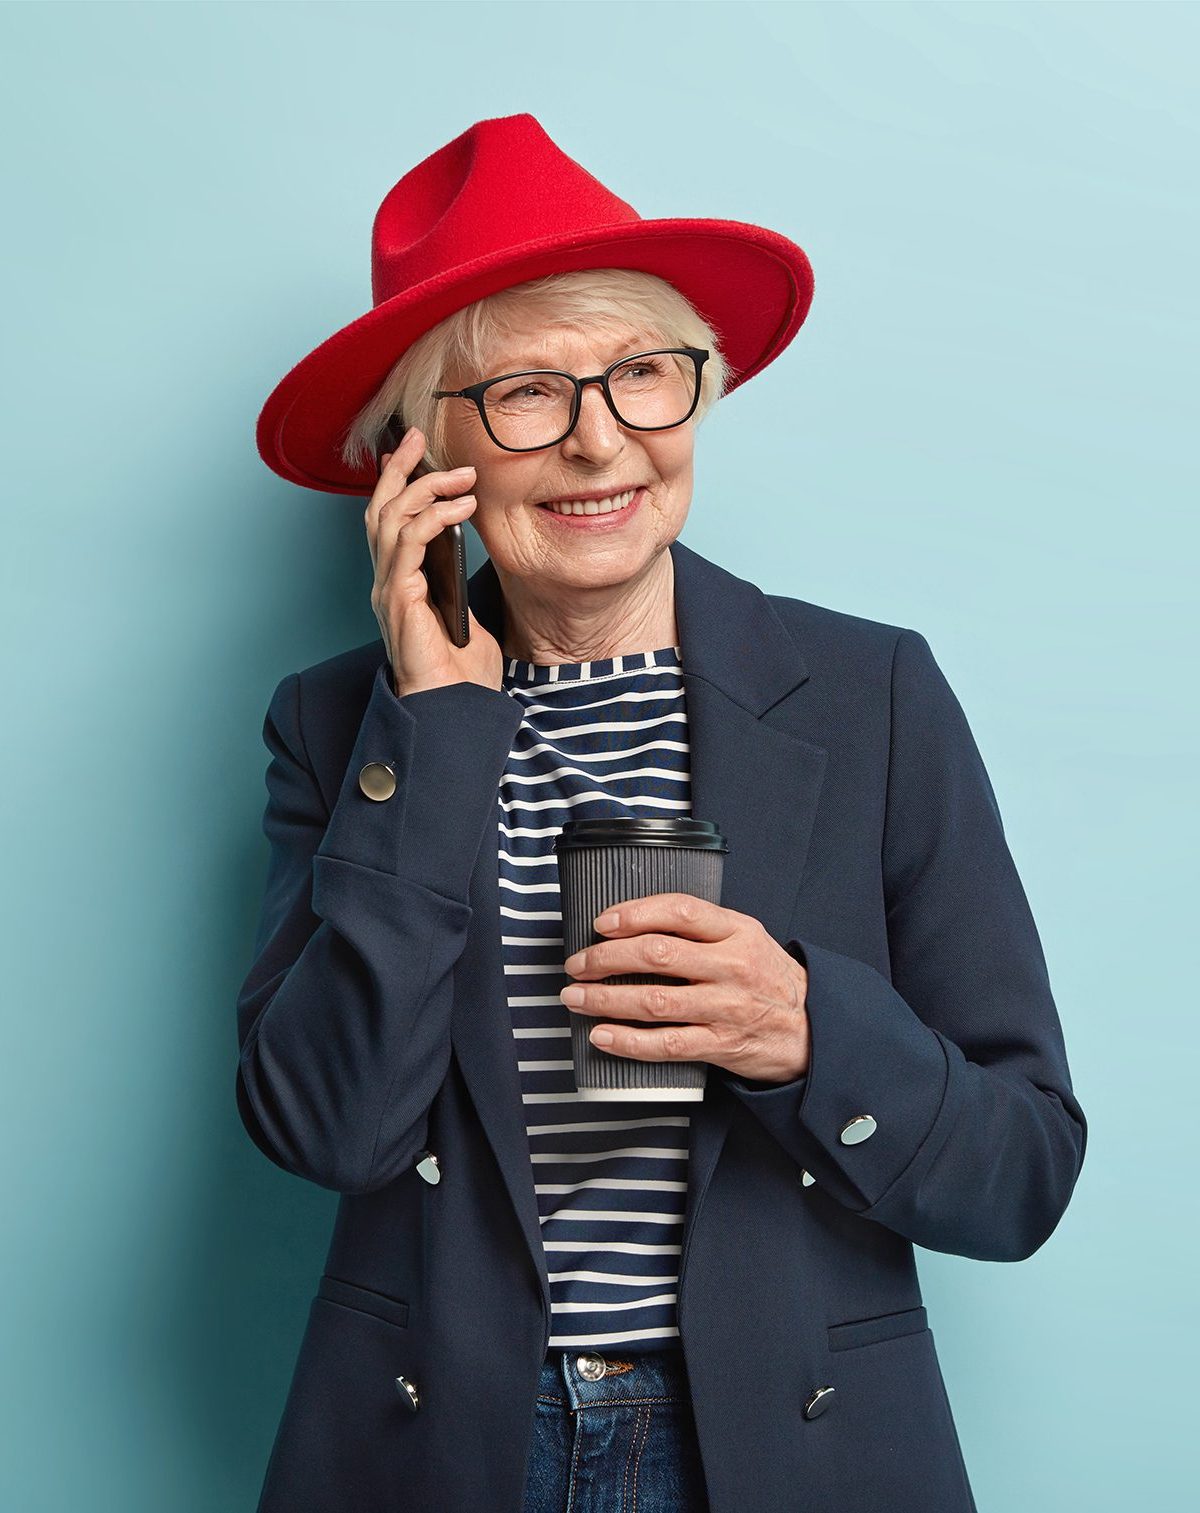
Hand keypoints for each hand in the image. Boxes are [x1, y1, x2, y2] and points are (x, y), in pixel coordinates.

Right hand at [367, 426, 502, 695]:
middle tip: (417, 436)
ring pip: (391, 518)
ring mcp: (388, 589)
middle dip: (398, 468)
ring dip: (425, 487)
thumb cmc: (461, 674)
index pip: (388, 521)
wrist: (452, 710)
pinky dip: (433, 516)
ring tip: (461, 476)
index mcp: (399, 583)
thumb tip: (467, 553)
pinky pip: (409, 542)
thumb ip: (458, 586)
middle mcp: (386, 582)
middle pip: (380, 508)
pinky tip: (461, 507)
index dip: (395, 481)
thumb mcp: (465, 617)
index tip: (412, 450)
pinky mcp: (399, 598)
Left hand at [560, 893, 809, 1084]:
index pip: (679, 910)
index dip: (634, 913)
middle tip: (577, 963)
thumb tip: (634, 924)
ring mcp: (726, 1008)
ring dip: (605, 1000)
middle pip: (658, 955)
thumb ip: (702, 928)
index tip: (601, 923)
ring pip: (655, 1001)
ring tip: (575, 996)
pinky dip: (628, 1041)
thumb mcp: (747, 937)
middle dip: (606, 958)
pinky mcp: (721, 1045)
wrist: (812, 1029)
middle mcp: (731, 967)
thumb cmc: (768, 978)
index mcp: (737, 931)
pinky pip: (667, 1044)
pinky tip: (601, 1035)